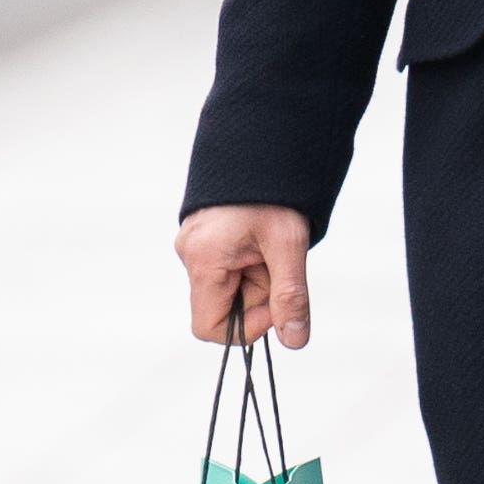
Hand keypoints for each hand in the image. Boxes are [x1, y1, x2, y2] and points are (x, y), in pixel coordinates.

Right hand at [179, 203, 314, 348]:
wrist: (261, 142)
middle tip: (278, 262)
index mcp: (203, 260)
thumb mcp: (289, 244)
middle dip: (258, 294)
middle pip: (224, 306)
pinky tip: (263, 239)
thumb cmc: (273, 191)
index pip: (209, 328)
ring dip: (258, 277)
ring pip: (230, 287)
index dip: (246, 327)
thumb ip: (290, 295)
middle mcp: (189, 255)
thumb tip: (295, 341)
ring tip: (272, 244)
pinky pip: (229, 267)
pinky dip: (252, 262)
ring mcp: (195, 245)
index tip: (275, 301)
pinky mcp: (205, 238)